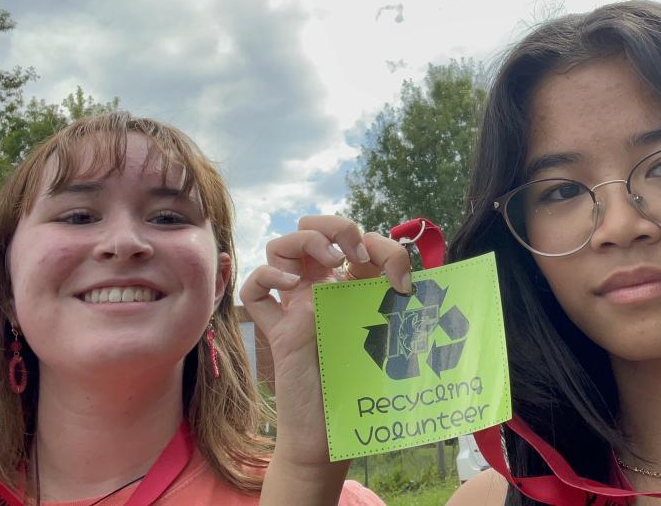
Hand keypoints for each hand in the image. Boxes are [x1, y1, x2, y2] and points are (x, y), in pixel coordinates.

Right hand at [240, 215, 411, 470]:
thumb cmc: (365, 390)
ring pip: (279, 248)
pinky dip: (268, 276)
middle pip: (312, 228)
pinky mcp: (277, 330)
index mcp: (353, 286)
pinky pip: (254, 291)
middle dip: (334, 225)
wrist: (332, 435)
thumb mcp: (392, 339)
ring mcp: (295, 306)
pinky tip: (291, 287)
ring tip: (329, 262)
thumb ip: (399, 309)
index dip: (383, 247)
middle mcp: (321, 290)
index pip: (360, 242)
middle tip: (352, 252)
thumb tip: (406, 284)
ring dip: (304, 241)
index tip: (401, 283)